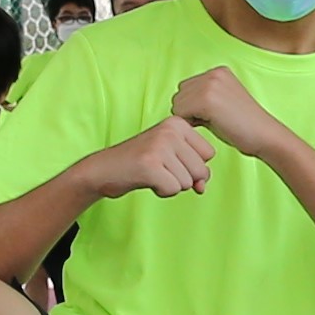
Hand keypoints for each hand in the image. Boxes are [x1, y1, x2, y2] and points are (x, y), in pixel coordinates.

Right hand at [104, 117, 219, 201]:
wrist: (104, 169)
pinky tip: (147, 180)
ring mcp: (159, 146)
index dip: (192, 165)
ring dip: (171, 184)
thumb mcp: (172, 158)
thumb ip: (194, 169)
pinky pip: (173, 190)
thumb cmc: (141, 163)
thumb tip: (202, 187)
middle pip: (201, 170)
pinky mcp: (150, 165)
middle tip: (160, 168)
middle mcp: (170, 131)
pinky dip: (162, 191)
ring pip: (188, 182)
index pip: (209, 154)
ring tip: (152, 173)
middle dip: (183, 177)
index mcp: (178, 123)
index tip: (170, 160)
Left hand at [167, 64, 267, 149]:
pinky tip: (212, 125)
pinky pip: (180, 114)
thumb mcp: (223, 101)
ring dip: (190, 118)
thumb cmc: (244, 126)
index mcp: (218, 71)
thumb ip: (203, 95)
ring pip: (177, 105)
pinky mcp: (206, 99)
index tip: (215, 115)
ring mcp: (209, 85)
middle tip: (214, 120)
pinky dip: (191, 124)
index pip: (186, 88)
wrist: (265, 135)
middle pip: (179, 95)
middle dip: (190, 111)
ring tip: (214, 122)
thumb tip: (177, 103)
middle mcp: (213, 73)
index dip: (195, 107)